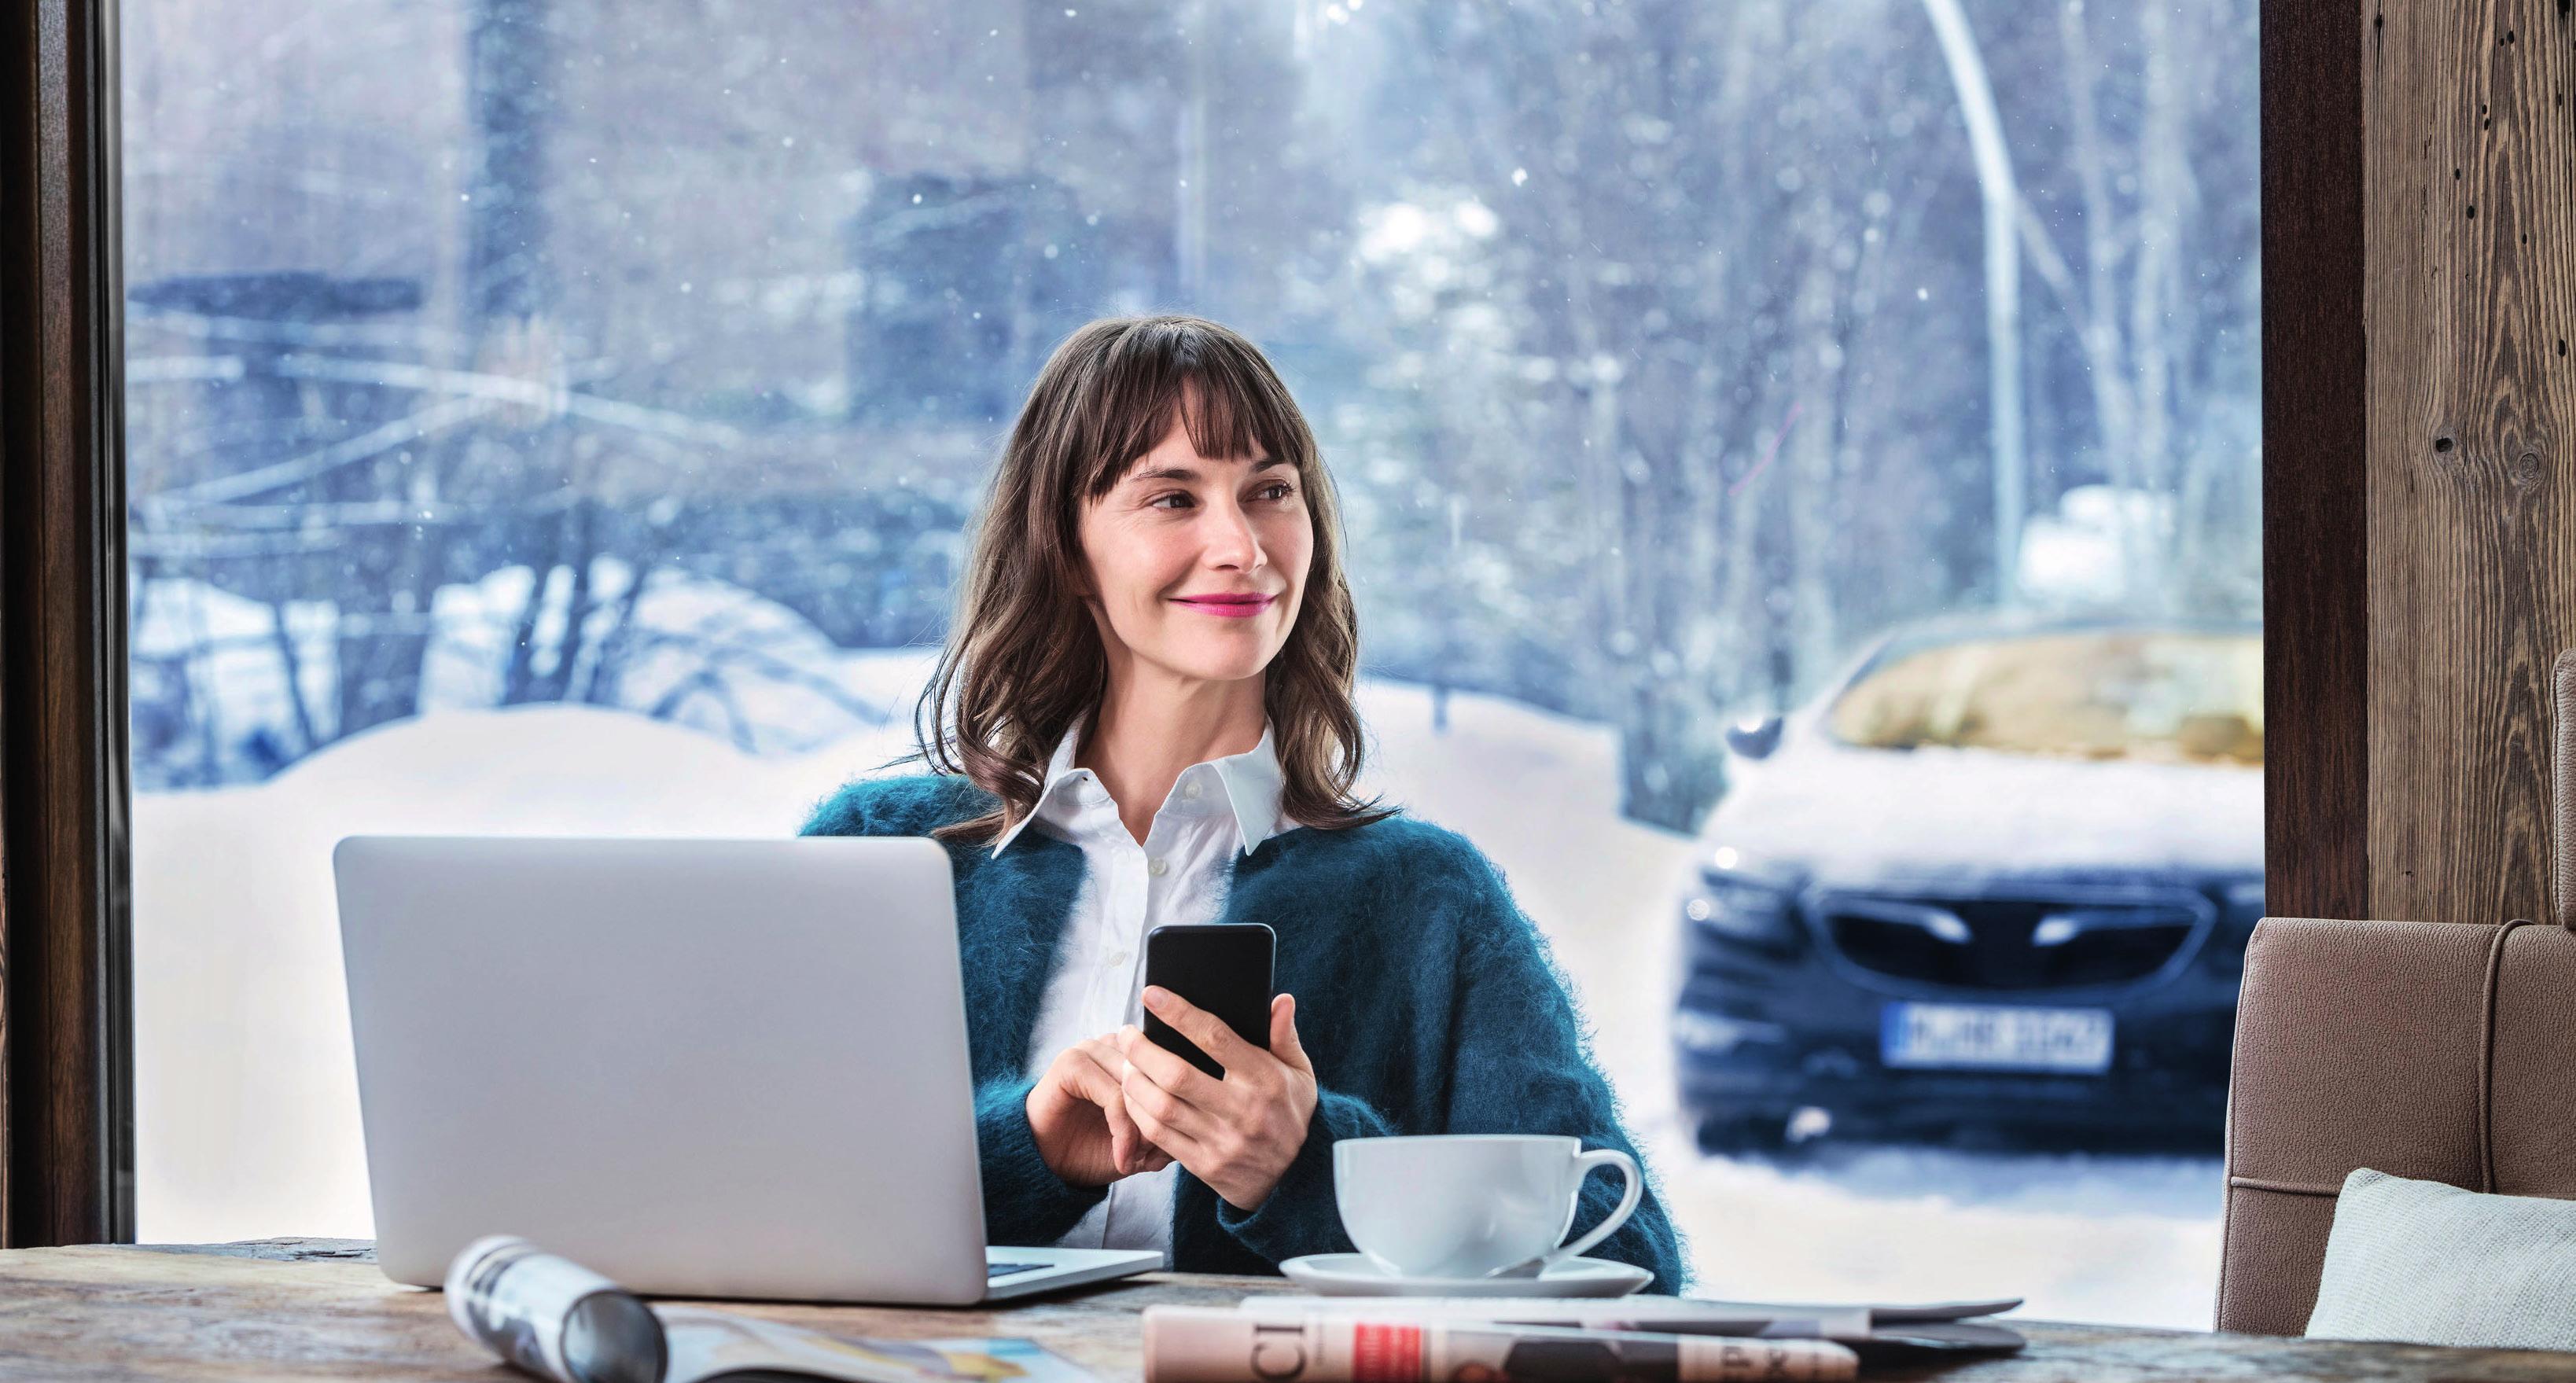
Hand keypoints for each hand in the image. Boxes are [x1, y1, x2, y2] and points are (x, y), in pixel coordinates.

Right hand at [1026, 1034, 1175, 1187]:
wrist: (1049, 1164)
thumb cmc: (1095, 1149)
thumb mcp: (1143, 1144)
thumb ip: (1171, 1132)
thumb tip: (1199, 1130)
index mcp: (1134, 1055)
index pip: (1173, 1066)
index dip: (1179, 1107)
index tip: (1178, 1147)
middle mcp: (1114, 1046)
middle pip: (1158, 1075)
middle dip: (1162, 1121)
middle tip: (1156, 1156)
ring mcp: (1091, 1050)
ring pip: (1138, 1086)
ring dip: (1142, 1129)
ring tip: (1138, 1159)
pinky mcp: (1071, 1065)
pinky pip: (1112, 1095)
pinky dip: (1122, 1130)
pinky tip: (1123, 1157)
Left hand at [1114, 987, 1318, 1210]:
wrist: (1297, 1176)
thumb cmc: (1291, 1112)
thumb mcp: (1300, 1073)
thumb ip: (1285, 1036)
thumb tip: (1280, 999)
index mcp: (1265, 1079)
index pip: (1215, 1038)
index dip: (1179, 1014)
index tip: (1151, 994)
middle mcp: (1243, 1110)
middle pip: (1177, 1075)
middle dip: (1142, 1050)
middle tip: (1125, 1033)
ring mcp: (1222, 1141)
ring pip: (1162, 1107)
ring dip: (1133, 1081)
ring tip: (1125, 1063)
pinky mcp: (1205, 1165)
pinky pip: (1160, 1136)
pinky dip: (1138, 1112)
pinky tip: (1131, 1095)